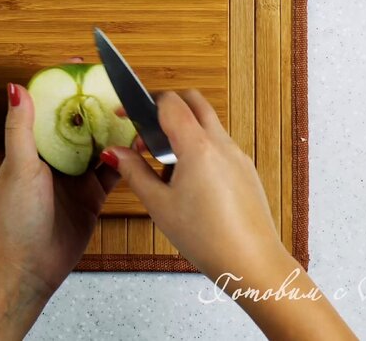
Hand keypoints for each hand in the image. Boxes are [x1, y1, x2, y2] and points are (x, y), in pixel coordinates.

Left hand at [0, 82, 119, 295]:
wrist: (28, 269)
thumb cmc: (15, 221)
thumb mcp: (19, 168)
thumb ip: (22, 129)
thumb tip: (15, 87)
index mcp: (31, 146)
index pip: (48, 105)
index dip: (63, 84)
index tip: (82, 64)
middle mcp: (53, 158)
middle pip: (78, 122)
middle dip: (96, 103)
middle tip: (119, 84)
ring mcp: (74, 177)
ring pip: (99, 143)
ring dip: (114, 129)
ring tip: (135, 111)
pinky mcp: (92, 196)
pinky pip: (113, 170)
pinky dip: (126, 158)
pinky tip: (140, 146)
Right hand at [102, 89, 285, 280]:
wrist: (252, 263)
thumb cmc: (206, 238)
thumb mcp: (159, 205)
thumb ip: (134, 172)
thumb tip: (113, 152)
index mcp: (198, 147)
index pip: (170, 103)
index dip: (142, 102)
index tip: (125, 114)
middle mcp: (222, 144)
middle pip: (193, 102)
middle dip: (166, 107)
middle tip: (146, 132)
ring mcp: (238, 156)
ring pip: (207, 123)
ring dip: (183, 129)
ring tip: (162, 164)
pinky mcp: (245, 170)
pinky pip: (219, 145)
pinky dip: (199, 147)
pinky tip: (186, 180)